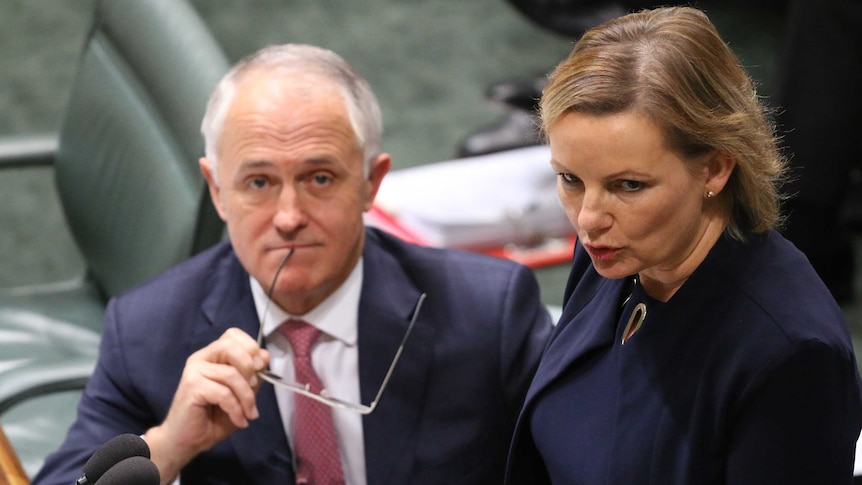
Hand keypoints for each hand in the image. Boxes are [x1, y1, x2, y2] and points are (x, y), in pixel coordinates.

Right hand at [143, 328, 268, 482]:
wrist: (188, 441)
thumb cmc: (214, 417)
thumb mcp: (242, 394)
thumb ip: (253, 375)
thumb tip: (265, 355)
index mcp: (213, 355)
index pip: (233, 335)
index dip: (251, 347)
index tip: (260, 368)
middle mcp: (201, 358)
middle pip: (230, 346)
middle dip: (249, 367)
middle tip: (255, 388)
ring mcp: (194, 371)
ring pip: (231, 374)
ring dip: (247, 397)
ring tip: (249, 413)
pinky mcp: (191, 386)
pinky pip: (223, 393)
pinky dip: (236, 409)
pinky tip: (239, 420)